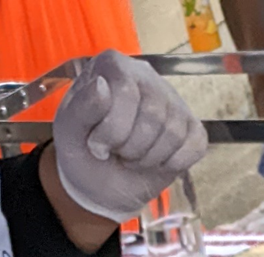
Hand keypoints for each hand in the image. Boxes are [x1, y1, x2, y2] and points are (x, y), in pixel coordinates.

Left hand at [49, 50, 206, 224]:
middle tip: (117, 153)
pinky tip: (156, 162)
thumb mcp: (69, 130)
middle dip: (131, 147)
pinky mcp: (191, 128)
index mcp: (113, 66)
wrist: (100, 183)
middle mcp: (146, 76)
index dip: (112, 130)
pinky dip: (174, 163)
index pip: (127, 92)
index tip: (96, 146)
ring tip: (132, 157)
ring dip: (149, 158)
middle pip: (153, 114)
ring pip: (174, 132)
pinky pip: (195, 145)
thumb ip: (82, 107)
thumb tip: (102, 85)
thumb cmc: (83, 151)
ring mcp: (172, 102)